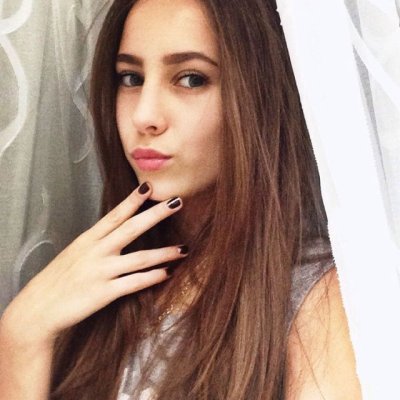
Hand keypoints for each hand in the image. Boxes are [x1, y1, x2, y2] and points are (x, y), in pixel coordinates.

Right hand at [1, 182, 185, 347]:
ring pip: (141, 258)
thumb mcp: (75, 253)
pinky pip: (135, 283)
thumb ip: (96, 242)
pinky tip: (168, 273)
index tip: (149, 186)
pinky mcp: (105, 293)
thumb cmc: (57, 280)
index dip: (133, 200)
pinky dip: (153, 277)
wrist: (37, 310)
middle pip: (132, 228)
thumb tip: (117, 232)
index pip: (115, 215)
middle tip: (178, 201)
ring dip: (165, 253)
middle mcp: (97, 251)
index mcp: (89, 239)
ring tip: (184, 248)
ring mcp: (102, 271)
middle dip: (157, 214)